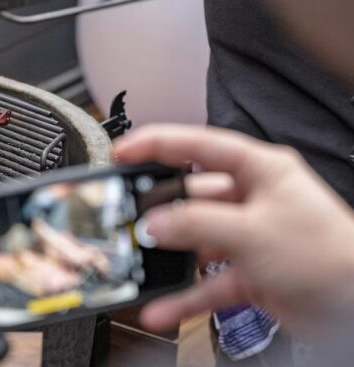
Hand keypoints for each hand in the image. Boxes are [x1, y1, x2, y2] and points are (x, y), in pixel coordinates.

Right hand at [114, 124, 353, 338]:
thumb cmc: (327, 255)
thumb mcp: (251, 230)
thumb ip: (195, 223)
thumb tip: (153, 223)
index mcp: (260, 169)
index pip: (199, 146)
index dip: (157, 144)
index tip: (123, 150)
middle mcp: (252, 198)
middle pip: (191, 196)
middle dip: (160, 210)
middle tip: (128, 215)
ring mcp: (249, 236)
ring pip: (195, 240)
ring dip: (170, 257)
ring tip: (141, 262)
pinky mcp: (248, 271)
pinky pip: (206, 279)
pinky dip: (185, 294)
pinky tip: (162, 306)